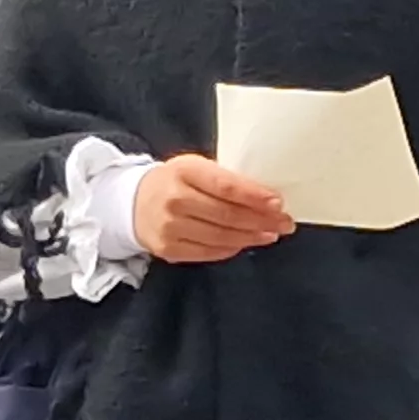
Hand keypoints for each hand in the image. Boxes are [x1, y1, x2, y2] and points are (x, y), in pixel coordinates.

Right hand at [130, 155, 293, 264]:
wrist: (133, 202)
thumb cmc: (175, 181)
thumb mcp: (195, 168)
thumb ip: (224, 179)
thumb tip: (267, 198)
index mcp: (184, 170)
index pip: (227, 186)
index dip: (256, 196)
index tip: (279, 203)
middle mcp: (174, 199)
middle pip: (228, 215)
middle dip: (262, 220)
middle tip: (285, 223)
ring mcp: (170, 227)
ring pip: (221, 236)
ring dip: (252, 237)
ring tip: (271, 234)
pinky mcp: (168, 249)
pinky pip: (209, 252)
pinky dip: (232, 248)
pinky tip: (246, 242)